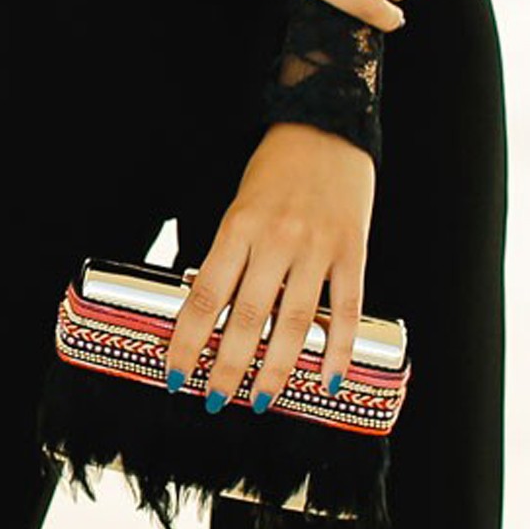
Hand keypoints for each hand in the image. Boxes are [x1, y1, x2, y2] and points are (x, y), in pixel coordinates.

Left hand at [164, 123, 374, 411]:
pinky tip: (327, 379)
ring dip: (275, 370)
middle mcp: (275, 240)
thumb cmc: (277, 171)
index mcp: (238, 227)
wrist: (328, 127)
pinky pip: (345, 310)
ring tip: (262, 401)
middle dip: (227, 368)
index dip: (188, 343)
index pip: (205, 298)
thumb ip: (228, 258)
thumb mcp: (238, 208)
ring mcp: (317, 247)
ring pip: (294, 322)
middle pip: (247, 318)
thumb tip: (212, 316)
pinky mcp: (352, 251)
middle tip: (215, 400)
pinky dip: (337, 350)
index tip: (176, 375)